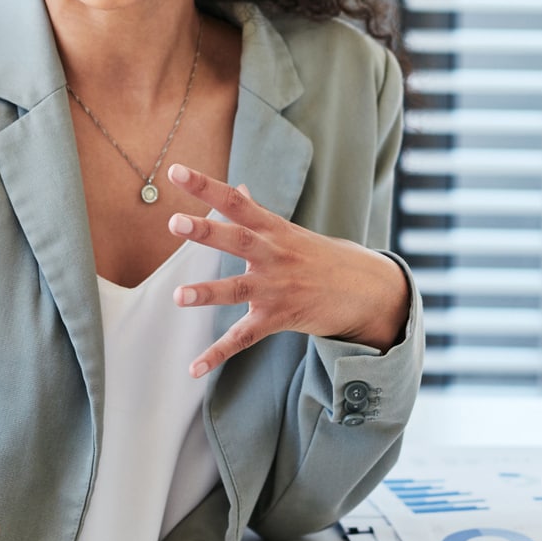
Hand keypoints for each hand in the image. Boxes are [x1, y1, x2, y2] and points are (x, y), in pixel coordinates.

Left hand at [164, 163, 411, 376]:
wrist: (366, 291)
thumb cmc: (322, 258)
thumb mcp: (291, 232)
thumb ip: (258, 213)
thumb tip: (240, 188)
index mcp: (274, 229)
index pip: (237, 201)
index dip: (207, 186)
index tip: (176, 172)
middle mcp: (274, 256)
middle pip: (238, 240)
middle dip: (207, 232)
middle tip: (175, 222)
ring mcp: (277, 288)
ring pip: (238, 289)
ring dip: (208, 292)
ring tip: (178, 296)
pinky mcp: (279, 318)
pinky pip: (244, 338)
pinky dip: (218, 354)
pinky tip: (194, 368)